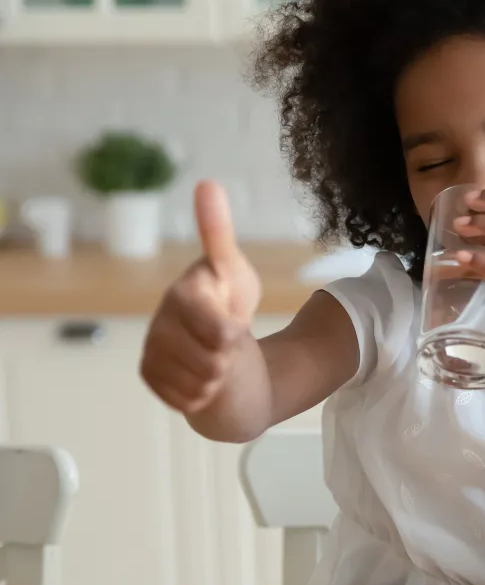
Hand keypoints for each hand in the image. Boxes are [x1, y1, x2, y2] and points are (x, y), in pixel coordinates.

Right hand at [140, 181, 261, 413]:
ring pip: (201, 385)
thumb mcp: (233, 268)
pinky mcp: (149, 376)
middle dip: (228, 357)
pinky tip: (199, 374)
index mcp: (183, 294)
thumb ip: (218, 232)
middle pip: (214, 364)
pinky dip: (202, 394)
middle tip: (224, 341)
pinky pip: (187, 401)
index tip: (235, 323)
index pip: (222, 332)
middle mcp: (159, 321)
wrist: (217, 339)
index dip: (235, 334)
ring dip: (217, 377)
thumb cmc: (227, 298)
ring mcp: (151, 350)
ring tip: (214, 356)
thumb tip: (207, 184)